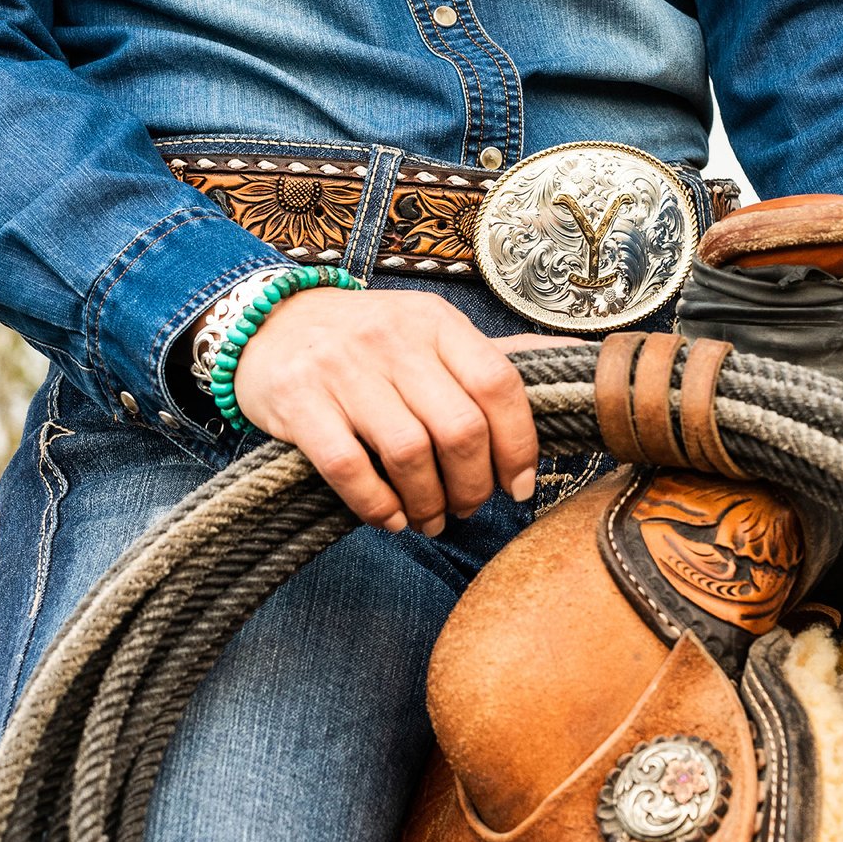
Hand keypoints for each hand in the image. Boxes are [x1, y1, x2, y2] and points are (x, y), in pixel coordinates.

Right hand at [231, 287, 580, 533]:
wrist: (267, 323)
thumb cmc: (363, 342)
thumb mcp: (427, 332)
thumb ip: (487, 358)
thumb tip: (576, 363)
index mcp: (436, 322)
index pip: (498, 383)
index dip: (518, 445)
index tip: (516, 485)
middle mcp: (393, 339)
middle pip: (459, 428)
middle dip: (473, 486)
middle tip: (468, 509)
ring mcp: (342, 368)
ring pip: (409, 453)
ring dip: (428, 503)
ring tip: (430, 519)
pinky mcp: (298, 401)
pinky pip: (349, 468)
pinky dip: (377, 505)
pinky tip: (389, 519)